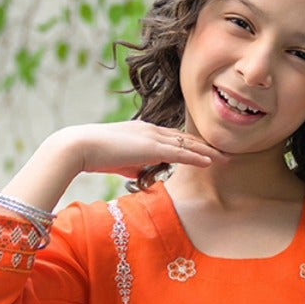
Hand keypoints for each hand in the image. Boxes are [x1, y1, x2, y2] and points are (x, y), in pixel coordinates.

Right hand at [0, 122, 219, 214]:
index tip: (204, 151)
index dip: (189, 145)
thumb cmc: (93, 155)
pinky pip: (180, 153)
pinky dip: (196, 157)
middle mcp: (150, 130)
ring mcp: (151, 137)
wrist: (79, 146)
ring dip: (207, 152)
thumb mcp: (119, 161)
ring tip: (224, 158)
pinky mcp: (151, 147)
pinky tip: (210, 162)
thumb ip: (134, 165)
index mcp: (142, 131)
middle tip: (223, 152)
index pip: (172, 138)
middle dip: (204, 146)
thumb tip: (141, 172)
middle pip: (184, 138)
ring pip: (186, 144)